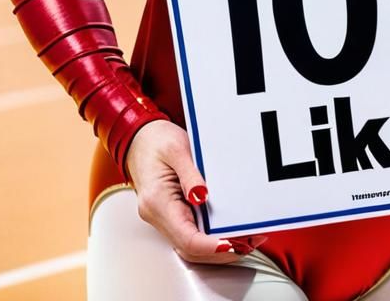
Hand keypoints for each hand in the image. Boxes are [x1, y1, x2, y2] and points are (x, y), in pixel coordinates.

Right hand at [125, 119, 265, 262]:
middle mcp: (158, 216)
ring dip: (218, 248)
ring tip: (246, 238)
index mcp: (157, 202)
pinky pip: (192, 233)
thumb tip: (203, 196)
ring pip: (192, 246)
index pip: (186, 239)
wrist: (140, 137)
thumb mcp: (177, 149)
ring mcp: (164, 217)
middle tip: (249, 242)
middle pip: (190, 249)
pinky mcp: (172, 214)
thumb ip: (191, 174)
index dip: (212, 247)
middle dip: (221, 252)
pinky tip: (229, 230)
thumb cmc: (156, 140)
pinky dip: (211, 237)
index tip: (234, 245)